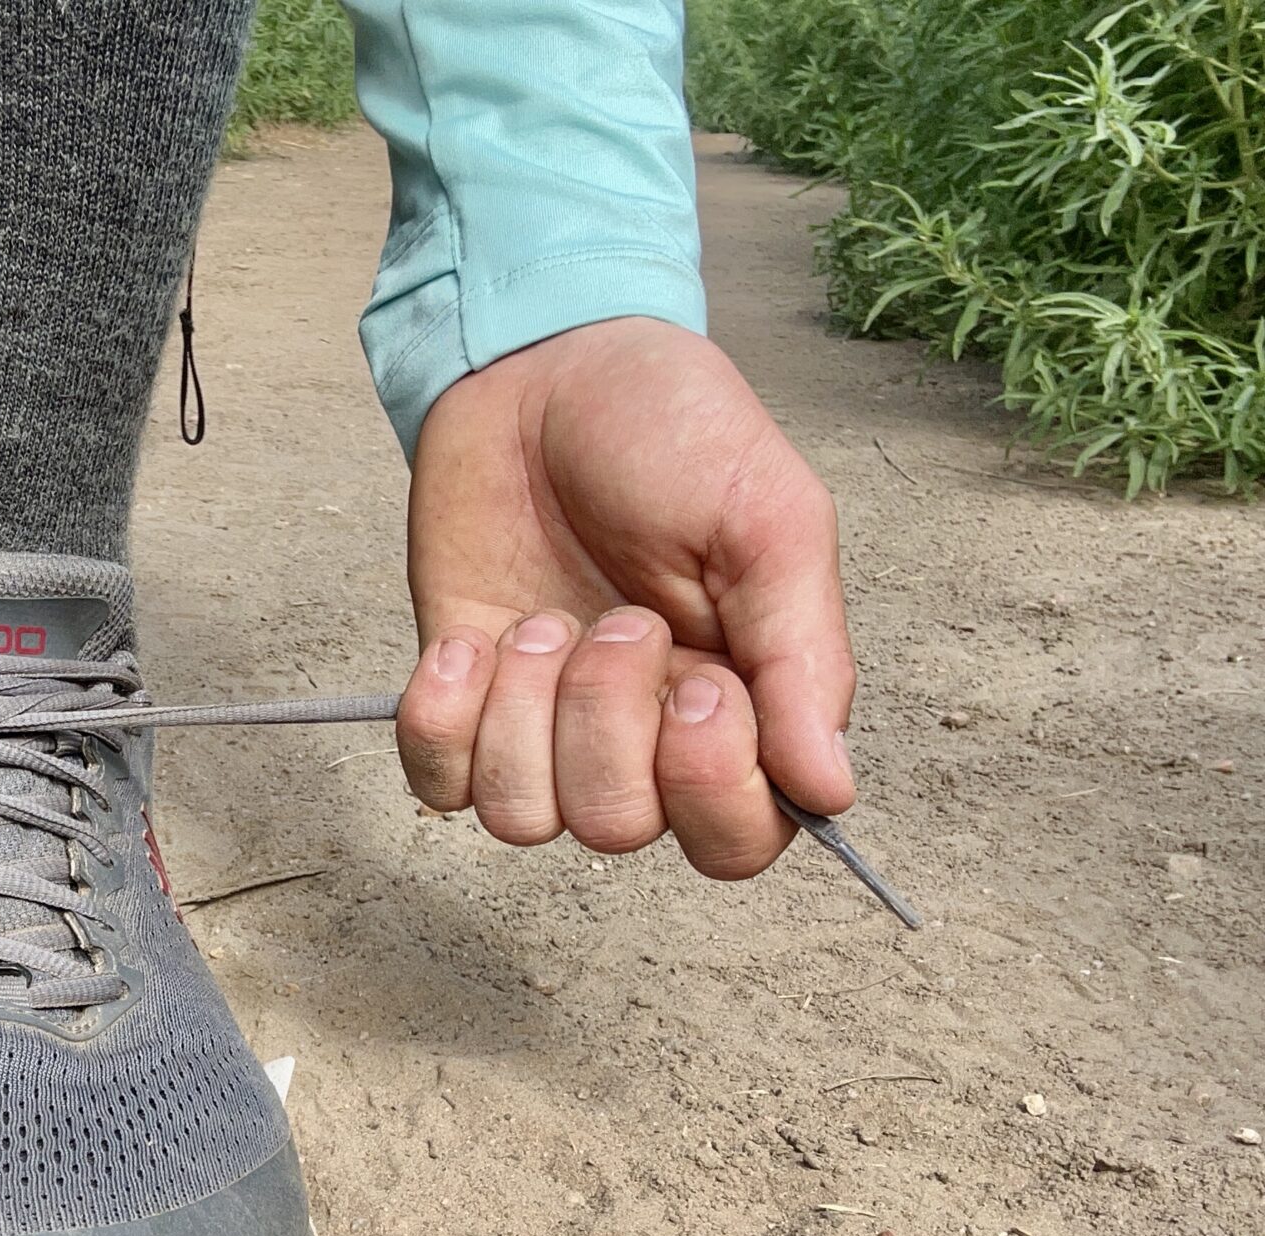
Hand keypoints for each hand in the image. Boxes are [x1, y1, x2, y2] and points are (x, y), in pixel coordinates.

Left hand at [393, 317, 854, 877]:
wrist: (545, 366)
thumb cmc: (675, 432)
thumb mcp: (772, 523)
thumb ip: (802, 660)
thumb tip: (828, 791)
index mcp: (740, 707)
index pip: (738, 838)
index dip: (713, 789)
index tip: (705, 689)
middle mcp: (640, 737)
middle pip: (621, 828)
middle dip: (607, 726)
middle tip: (618, 618)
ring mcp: (541, 723)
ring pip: (525, 818)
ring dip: (524, 716)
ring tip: (540, 620)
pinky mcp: (458, 700)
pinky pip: (437, 783)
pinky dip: (442, 720)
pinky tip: (466, 644)